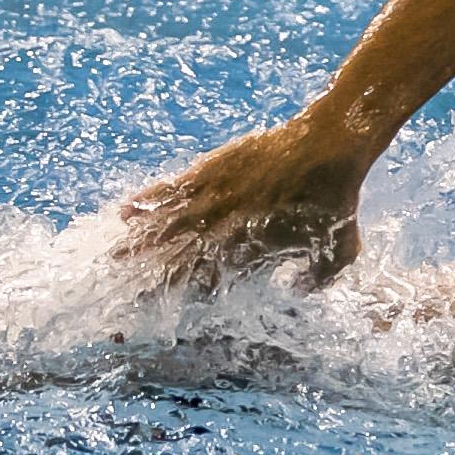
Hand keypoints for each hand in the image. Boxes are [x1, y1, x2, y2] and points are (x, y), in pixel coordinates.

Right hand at [118, 114, 370, 289]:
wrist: (330, 146)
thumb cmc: (339, 199)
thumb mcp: (341, 249)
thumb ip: (319, 277)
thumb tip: (297, 291)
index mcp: (252, 250)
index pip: (211, 280)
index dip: (189, 294)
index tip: (167, 309)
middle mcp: (227, 227)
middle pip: (180, 258)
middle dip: (152, 278)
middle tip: (126, 296)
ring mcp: (216, 196)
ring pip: (167, 224)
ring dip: (139, 243)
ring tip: (113, 257)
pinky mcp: (212, 169)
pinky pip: (171, 187)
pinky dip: (147, 199)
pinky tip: (124, 211)